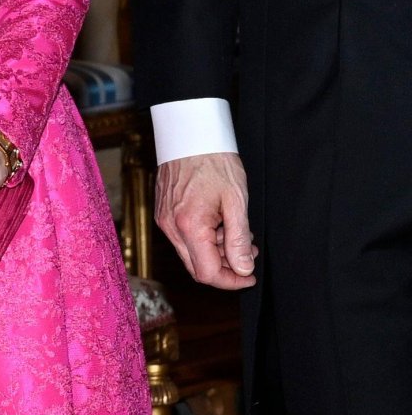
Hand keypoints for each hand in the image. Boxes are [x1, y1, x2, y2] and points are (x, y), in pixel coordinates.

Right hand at [156, 152, 255, 291]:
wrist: (190, 134)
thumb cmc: (215, 160)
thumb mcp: (236, 200)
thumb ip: (239, 239)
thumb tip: (243, 267)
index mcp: (190, 225)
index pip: (208, 272)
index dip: (231, 280)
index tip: (249, 275)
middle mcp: (171, 228)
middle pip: (197, 268)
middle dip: (226, 267)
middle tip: (249, 254)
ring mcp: (165, 221)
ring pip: (191, 254)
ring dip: (216, 252)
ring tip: (239, 233)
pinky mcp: (164, 213)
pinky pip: (184, 238)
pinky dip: (204, 239)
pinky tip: (221, 224)